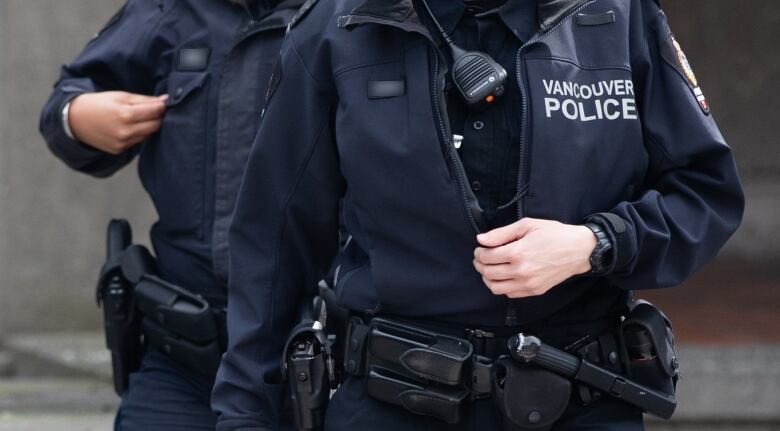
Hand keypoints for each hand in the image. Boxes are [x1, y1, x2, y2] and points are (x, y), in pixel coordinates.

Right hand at [68, 91, 167, 153]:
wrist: (76, 120)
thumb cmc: (99, 104)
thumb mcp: (121, 96)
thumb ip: (144, 100)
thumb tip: (165, 100)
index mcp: (125, 114)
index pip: (156, 112)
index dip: (162, 106)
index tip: (163, 102)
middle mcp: (125, 131)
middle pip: (156, 125)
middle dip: (158, 117)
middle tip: (153, 110)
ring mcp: (123, 143)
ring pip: (148, 134)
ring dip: (149, 126)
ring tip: (139, 118)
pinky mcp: (120, 149)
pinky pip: (138, 141)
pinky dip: (139, 134)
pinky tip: (130, 127)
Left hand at [473, 218, 596, 298]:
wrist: (579, 250)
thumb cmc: (554, 234)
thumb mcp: (527, 225)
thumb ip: (501, 233)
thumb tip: (481, 239)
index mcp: (518, 253)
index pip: (487, 257)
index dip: (479, 253)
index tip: (480, 248)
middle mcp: (521, 271)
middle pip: (488, 273)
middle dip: (480, 264)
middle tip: (481, 258)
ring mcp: (528, 284)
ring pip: (495, 287)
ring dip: (487, 278)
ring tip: (489, 268)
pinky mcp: (535, 291)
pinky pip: (509, 294)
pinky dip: (501, 286)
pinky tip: (503, 276)